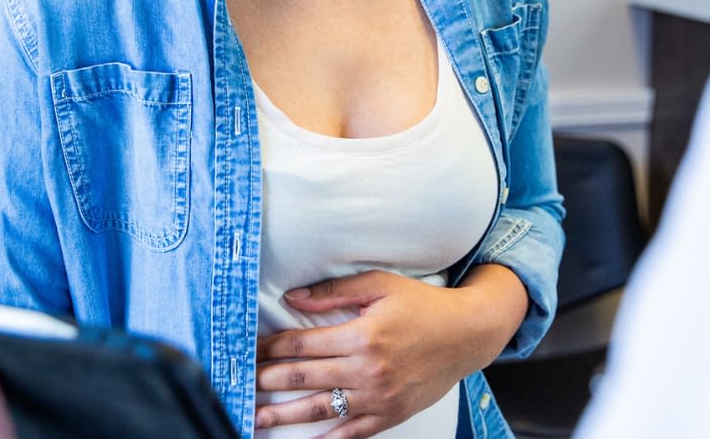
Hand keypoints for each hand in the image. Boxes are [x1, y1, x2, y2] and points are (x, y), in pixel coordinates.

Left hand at [253, 266, 527, 437]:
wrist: (467, 335)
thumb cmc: (423, 306)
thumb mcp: (379, 285)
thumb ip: (333, 293)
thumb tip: (292, 297)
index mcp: (361, 335)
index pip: (302, 345)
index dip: (270, 349)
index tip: (250, 352)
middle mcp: (367, 370)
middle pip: (305, 378)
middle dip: (269, 382)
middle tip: (242, 385)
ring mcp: (379, 397)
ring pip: (322, 409)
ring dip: (286, 416)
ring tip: (257, 419)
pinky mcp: (391, 414)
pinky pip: (354, 433)